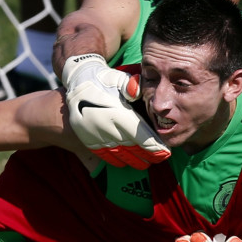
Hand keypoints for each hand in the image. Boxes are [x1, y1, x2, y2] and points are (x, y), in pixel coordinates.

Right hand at [61, 54, 170, 168]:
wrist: (76, 85)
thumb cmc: (102, 80)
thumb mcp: (117, 78)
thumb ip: (131, 84)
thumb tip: (136, 90)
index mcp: (119, 114)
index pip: (142, 137)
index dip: (155, 147)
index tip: (165, 152)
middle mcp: (108, 128)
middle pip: (134, 148)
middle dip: (149, 156)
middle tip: (160, 158)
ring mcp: (97, 136)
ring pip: (121, 154)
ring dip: (134, 160)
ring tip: (146, 163)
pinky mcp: (88, 140)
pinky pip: (105, 155)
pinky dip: (117, 160)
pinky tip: (126, 162)